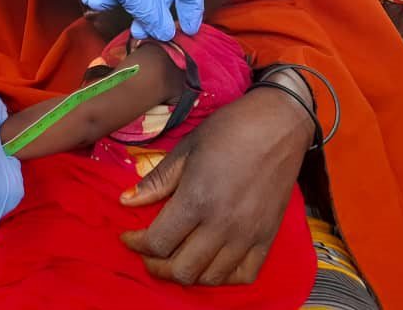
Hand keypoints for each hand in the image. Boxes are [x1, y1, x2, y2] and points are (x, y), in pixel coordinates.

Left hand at [119, 86, 313, 284]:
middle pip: (182, 270)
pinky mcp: (268, 237)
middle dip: (157, 266)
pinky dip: (223, 277)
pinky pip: (244, 275)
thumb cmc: (228, 130)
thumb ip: (156, 181)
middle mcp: (222, 225)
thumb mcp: (185, 149)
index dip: (136, 244)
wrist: (278, 125)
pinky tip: (210, 262)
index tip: (128, 236)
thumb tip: (125, 201)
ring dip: (187, 273)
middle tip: (148, 252)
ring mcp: (248, 235)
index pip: (158, 242)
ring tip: (175, 257)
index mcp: (196, 200)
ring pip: (211, 278)